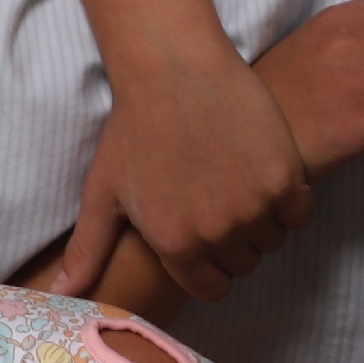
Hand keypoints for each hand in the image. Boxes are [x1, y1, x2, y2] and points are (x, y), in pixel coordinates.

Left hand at [31, 40, 315, 306]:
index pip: (213, 289)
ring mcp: (252, 206)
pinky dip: (292, 199)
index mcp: (173, 243)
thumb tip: (62, 295)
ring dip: (265, 220)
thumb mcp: (103, 192)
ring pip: (273, 239)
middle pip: (244, 264)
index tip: (208, 237)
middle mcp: (214, 233)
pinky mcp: (283, 177)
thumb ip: (87, 250)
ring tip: (242, 184)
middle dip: (236, 242)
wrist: (174, 68)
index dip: (212, 267)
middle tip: (223, 201)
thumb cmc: (134, 126)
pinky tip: (268, 172)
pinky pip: (301, 212)